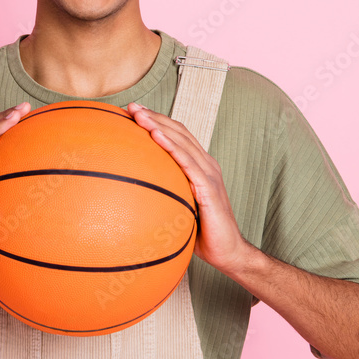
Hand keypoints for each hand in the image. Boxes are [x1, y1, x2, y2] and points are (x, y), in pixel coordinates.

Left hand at [126, 102, 249, 273]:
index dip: (157, 121)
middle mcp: (206, 165)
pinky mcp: (209, 189)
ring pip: (182, 142)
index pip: (177, 136)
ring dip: (159, 126)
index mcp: (200, 166)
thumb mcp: (179, 206)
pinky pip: (188, 164)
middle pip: (178, 132)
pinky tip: (156, 137)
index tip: (133, 112)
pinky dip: (172, 148)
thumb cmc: (201, 231)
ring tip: (139, 115)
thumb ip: (165, 193)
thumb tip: (135, 192)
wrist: (227, 252)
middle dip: (154, 117)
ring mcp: (209, 175)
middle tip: (131, 107)